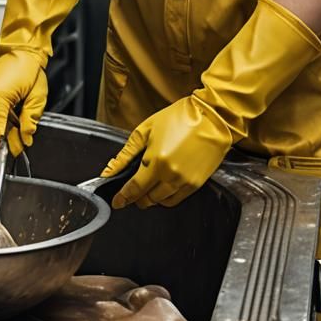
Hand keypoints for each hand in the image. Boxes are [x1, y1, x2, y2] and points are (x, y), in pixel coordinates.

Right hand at [0, 49, 47, 157]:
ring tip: (16, 127)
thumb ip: (30, 120)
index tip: (15, 153)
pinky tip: (8, 120)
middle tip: (20, 144)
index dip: (5, 145)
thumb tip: (26, 139)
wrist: (19, 51)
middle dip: (4, 139)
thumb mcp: (37, 97)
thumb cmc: (28, 68)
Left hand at [100, 94, 231, 208]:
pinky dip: (166, 197)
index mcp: (156, 161)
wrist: (210, 118)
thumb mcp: (145, 130)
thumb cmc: (179, 118)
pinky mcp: (196, 184)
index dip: (123, 198)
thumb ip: (125, 154)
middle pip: (147, 199)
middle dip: (136, 197)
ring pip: (161, 202)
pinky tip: (162, 185)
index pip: (134, 188)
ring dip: (151, 198)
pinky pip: (176, 200)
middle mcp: (171, 175)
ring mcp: (185, 182)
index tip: (117, 202)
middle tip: (132, 190)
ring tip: (148, 185)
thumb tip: (109, 170)